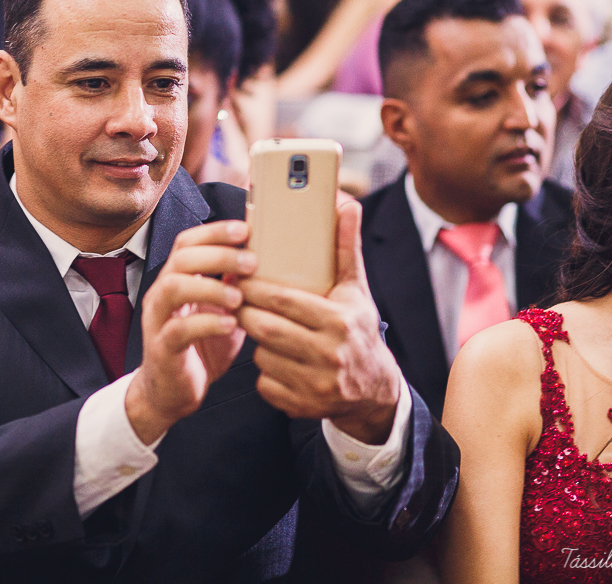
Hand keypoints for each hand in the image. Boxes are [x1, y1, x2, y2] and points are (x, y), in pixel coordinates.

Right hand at [126, 220, 252, 444]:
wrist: (172, 393)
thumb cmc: (201, 348)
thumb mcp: (223, 311)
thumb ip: (236, 287)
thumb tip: (265, 261)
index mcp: (177, 280)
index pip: (188, 242)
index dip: (215, 231)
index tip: (245, 229)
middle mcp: (163, 295)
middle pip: (181, 258)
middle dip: (218, 254)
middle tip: (251, 262)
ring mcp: (158, 320)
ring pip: (173, 288)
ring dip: (210, 286)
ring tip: (239, 296)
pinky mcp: (162, 348)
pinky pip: (179, 330)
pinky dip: (207, 323)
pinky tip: (231, 324)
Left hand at [237, 195, 400, 443]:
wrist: (374, 390)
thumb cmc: (358, 329)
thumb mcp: (356, 290)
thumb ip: (346, 248)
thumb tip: (346, 204)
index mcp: (341, 321)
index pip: (285, 301)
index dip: (255, 289)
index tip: (239, 279)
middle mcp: (330, 355)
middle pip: (267, 328)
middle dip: (247, 313)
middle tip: (237, 301)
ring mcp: (317, 385)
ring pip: (262, 357)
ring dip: (256, 343)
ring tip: (262, 329)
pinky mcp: (303, 407)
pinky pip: (266, 384)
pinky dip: (265, 372)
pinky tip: (276, 360)